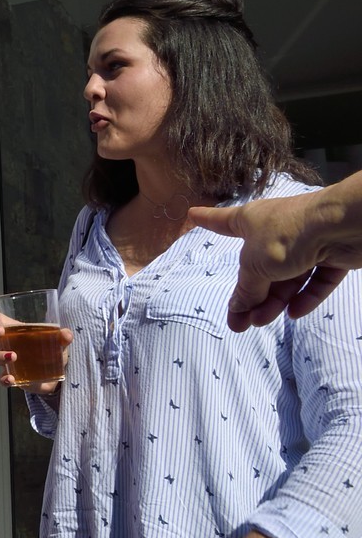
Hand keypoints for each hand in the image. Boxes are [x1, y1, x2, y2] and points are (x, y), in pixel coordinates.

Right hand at [0, 305, 70, 392]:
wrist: (58, 377)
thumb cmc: (54, 353)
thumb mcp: (59, 343)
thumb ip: (62, 337)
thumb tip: (66, 334)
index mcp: (17, 333)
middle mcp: (8, 346)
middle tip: (0, 332)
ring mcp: (8, 363)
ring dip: (0, 355)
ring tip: (13, 356)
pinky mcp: (12, 378)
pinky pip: (2, 379)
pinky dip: (4, 379)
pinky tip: (10, 378)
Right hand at [189, 193, 361, 330]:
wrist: (344, 225)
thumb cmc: (289, 234)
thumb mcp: (255, 265)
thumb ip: (246, 289)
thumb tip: (237, 307)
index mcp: (252, 221)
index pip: (224, 222)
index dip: (208, 220)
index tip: (193, 214)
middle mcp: (277, 230)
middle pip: (258, 266)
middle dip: (249, 295)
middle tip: (237, 323)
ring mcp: (306, 243)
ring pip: (287, 277)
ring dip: (274, 302)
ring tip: (261, 322)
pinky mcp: (333, 255)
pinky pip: (315, 280)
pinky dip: (306, 297)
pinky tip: (295, 313)